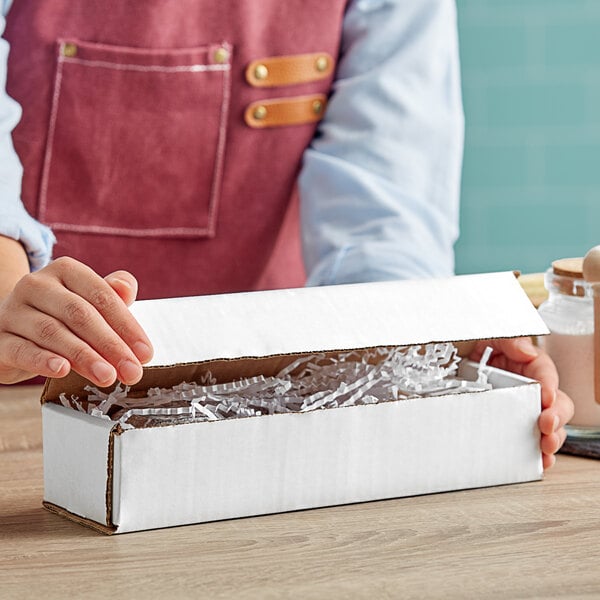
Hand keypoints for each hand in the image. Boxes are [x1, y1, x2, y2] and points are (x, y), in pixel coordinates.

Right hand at [0, 257, 152, 385]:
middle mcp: (37, 285)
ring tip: (107, 375)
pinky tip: (62, 370)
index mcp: (65, 271)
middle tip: (131, 370)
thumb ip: (113, 296)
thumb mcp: (90, 302)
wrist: (13, 329)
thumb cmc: (60, 315)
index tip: (145, 353)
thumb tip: (125, 287)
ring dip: (85, 357)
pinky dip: (43, 361)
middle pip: (80, 314)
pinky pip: (22, 350)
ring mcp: (14, 311)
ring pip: (53, 333)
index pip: (102, 297)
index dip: (127, 326)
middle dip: (111, 345)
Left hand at [469, 337, 573, 469]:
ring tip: (545, 446)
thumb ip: (510, 342)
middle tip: (546, 424)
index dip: (549, 385)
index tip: (546, 395)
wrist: (457, 369)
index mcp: (531, 367)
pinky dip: (537, 454)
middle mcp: (535, 391)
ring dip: (552, 438)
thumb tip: (525, 351)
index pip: (546, 374)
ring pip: (552, 427)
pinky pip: (533, 443)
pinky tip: (538, 461)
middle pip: (558, 404)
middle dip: (556, 416)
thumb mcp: (492, 339)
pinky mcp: (516, 427)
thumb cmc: (481, 353)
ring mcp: (527, 411)